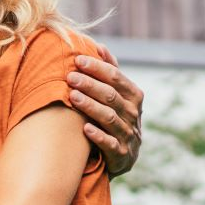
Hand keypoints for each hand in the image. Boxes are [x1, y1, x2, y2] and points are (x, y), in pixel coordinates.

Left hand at [68, 44, 142, 177]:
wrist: (122, 158)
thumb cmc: (115, 118)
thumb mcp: (117, 95)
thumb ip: (110, 73)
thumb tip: (100, 46)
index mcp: (134, 96)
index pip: (117, 77)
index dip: (98, 68)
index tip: (78, 60)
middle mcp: (134, 114)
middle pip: (112, 96)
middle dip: (91, 85)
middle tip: (70, 77)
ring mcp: (128, 135)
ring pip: (109, 118)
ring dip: (91, 106)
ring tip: (73, 97)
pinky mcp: (121, 156)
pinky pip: (110, 145)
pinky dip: (98, 136)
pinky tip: (84, 128)